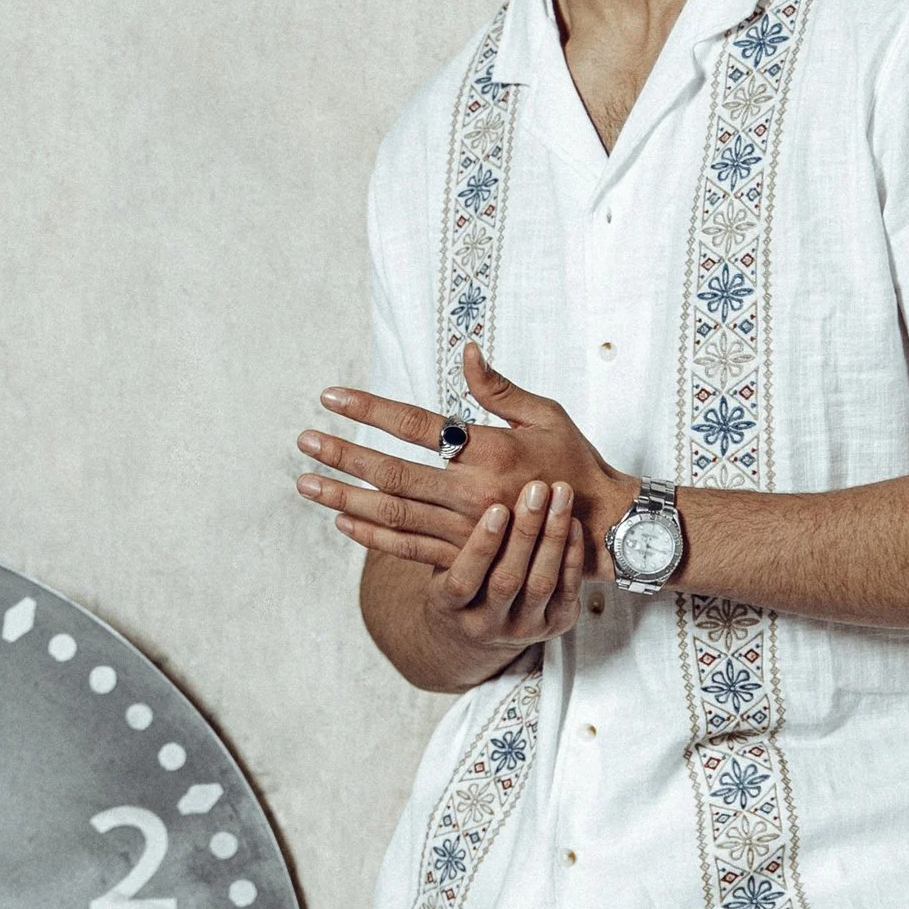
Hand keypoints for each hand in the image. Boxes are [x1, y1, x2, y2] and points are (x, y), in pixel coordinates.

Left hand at [296, 343, 637, 572]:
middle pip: (392, 473)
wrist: (604, 531)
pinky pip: (410, 548)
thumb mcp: (546, 416)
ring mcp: (467, 530)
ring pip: (392, 514)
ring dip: (345, 498)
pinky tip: (343, 520)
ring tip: (305, 484)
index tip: (332, 397)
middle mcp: (473, 492)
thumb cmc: (576, 465)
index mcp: (490, 450)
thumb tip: (465, 350)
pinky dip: (373, 536)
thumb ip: (498, 388)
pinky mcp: (467, 558)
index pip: (416, 424)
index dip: (370, 409)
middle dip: (343, 456)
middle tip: (304, 442)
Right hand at [372, 477, 585, 691]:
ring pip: (541, 584)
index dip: (482, 546)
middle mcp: (486, 624)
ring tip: (561, 495)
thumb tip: (453, 475)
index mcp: (451, 608)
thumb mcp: (442, 563)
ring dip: (553, 536)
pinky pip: (567, 591)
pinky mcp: (554, 627)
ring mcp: (523, 629)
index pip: (464, 580)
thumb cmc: (460, 581)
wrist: (480, 632)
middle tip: (537, 488)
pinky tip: (574, 522)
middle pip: (508, 580)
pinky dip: (572, 555)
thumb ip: (450, 535)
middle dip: (525, 531)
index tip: (497, 508)